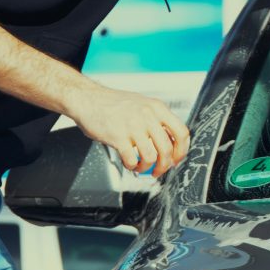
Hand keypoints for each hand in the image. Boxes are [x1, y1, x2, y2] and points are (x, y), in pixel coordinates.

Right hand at [67, 83, 189, 175]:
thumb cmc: (113, 104)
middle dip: (164, 166)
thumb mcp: (142, 105)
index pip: (182, 132)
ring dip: (147, 168)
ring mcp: (133, 125)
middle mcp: (147, 115)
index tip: (175, 160)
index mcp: (157, 107)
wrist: (87, 99)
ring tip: (140, 167)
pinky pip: (132, 160)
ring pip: (151, 157)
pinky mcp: (118, 136)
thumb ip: (157, 121)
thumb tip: (171, 145)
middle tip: (158, 171)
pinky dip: (132, 166)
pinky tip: (128, 163)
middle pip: (167, 149)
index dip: (181, 151)